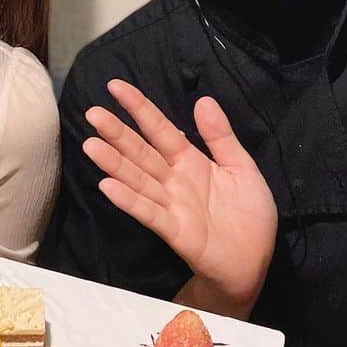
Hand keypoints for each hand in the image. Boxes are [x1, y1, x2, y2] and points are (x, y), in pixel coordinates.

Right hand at [83, 79, 276, 312]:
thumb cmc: (249, 215)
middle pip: (141, 151)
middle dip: (117, 132)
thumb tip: (203, 99)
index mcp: (191, 161)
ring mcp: (171, 204)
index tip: (116, 86)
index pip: (160, 128)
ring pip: (138, 179)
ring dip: (114, 163)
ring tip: (91, 145)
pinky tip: (108, 186)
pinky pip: (149, 212)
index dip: (139, 108)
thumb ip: (220, 136)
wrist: (254, 260)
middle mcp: (174, 179)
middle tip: (92, 113)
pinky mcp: (174, 231)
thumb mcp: (241, 167)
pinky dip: (129, 200)